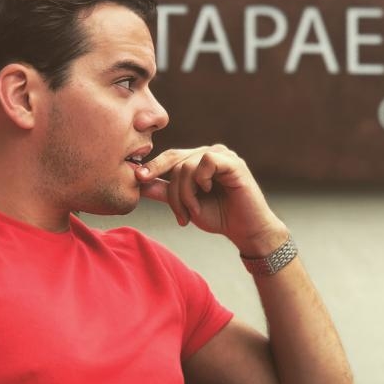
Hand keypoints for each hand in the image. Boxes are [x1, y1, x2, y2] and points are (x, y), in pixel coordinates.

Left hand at [136, 145, 286, 253]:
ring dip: (186, 194)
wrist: (246, 230)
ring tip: (194, 211)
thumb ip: (164, 192)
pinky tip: (208, 192)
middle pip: (175, 163)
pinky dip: (201, 180)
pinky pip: (206, 161)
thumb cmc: (219, 216)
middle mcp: (209, 153)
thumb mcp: (185, 204)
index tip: (138, 178)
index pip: (170, 158)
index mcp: (197, 160)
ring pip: (187, 166)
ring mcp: (222, 155)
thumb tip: (138, 182)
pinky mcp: (233, 162)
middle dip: (173, 192)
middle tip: (180, 215)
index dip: (153, 167)